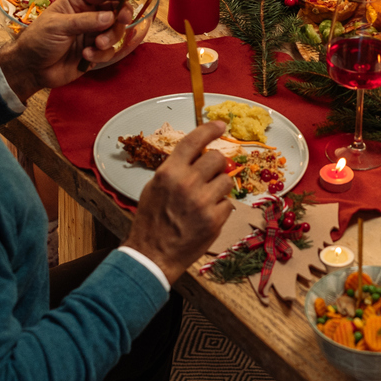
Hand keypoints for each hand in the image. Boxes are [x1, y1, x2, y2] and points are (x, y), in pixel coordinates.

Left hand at [0, 0, 136, 96]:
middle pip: (115, 10)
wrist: (31, 69)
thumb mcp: (59, 26)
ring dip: (109, 38)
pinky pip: (109, 51)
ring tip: (96, 45)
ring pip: (115, 31)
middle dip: (120, 17)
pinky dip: (101, 54)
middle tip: (122, 20)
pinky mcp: (95, 51)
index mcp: (77, 1)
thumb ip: (86, 21)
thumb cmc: (39, 40)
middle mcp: (88, 15)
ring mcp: (92, 34)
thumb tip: (110, 17)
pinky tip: (86, 56)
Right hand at [126, 121, 235, 281]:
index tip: (221, 125)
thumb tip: (197, 155)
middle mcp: (187, 183)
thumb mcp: (155, 187)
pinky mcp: (214, 219)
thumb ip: (176, 169)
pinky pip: (228, 203)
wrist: (153, 254)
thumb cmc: (152, 221)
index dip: (209, 129)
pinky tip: (206, 216)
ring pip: (226, 180)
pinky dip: (220, 208)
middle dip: (216, 165)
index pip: (193, 141)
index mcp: (169, 172)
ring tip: (205, 200)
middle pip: (217, 158)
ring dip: (219, 188)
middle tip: (209, 175)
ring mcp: (203, 202)